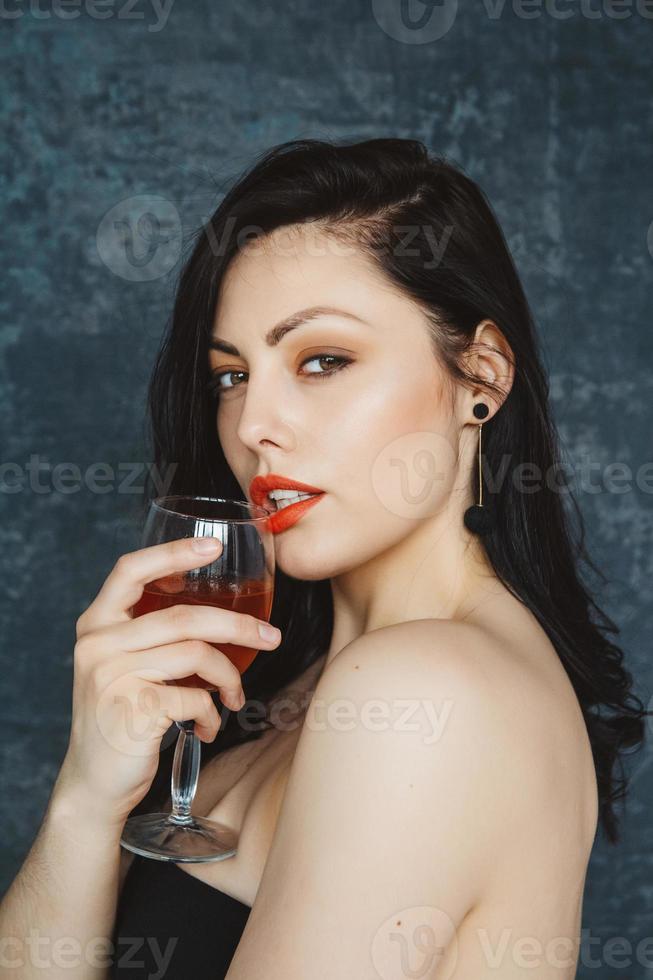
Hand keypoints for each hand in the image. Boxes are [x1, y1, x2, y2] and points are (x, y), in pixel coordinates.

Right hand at [55, 536, 281, 827]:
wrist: (95, 785)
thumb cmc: (123, 719)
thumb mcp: (124, 667)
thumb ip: (152, 636)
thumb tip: (222, 616)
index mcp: (97, 624)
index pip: (130, 570)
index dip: (173, 553)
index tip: (212, 546)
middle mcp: (99, 644)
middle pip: (184, 617)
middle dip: (238, 625)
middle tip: (271, 637)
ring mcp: (112, 676)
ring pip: (196, 655)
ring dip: (229, 677)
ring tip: (235, 697)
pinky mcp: (133, 710)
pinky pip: (195, 698)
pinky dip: (212, 713)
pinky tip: (208, 727)